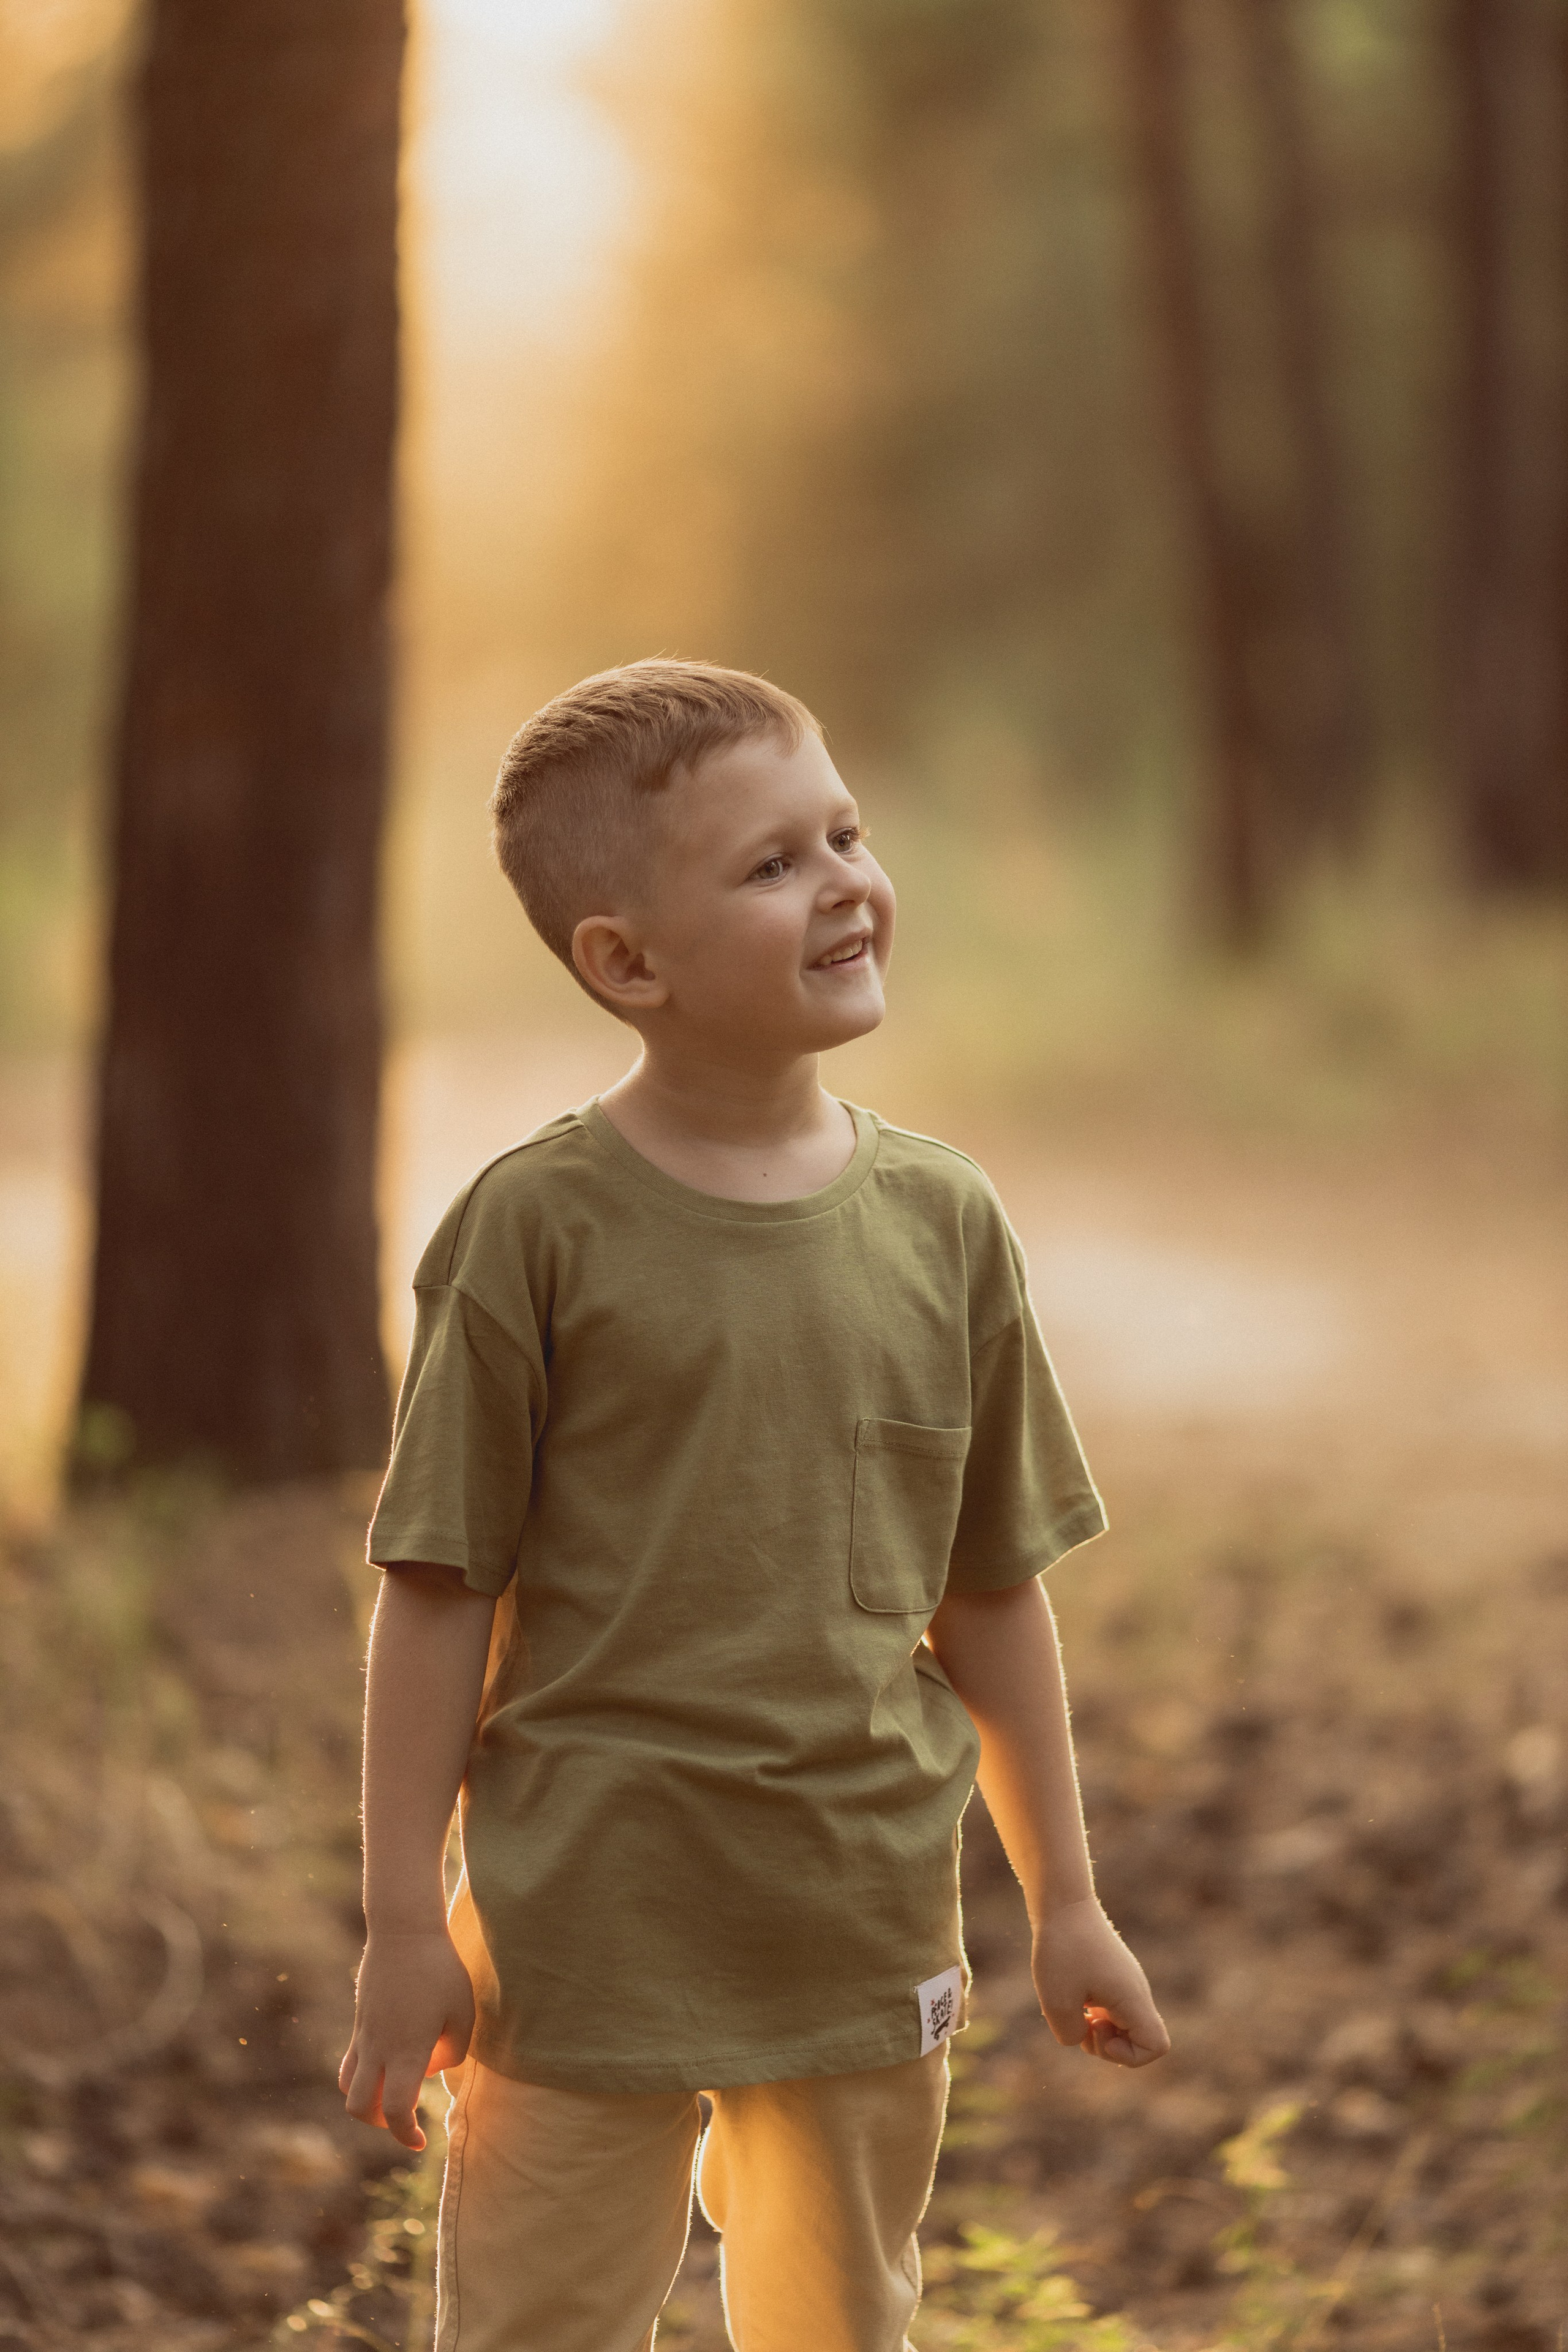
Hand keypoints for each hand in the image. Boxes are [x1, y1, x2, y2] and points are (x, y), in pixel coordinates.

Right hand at [338, 1927, 476, 2148]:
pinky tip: (391, 2059)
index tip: (420, 2141)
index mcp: (406, 2050)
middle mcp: (378, 2048)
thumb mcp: (463, 2013)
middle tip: (406, 2115)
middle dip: (379, 2124)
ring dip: (365, 2101)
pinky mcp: (359, 2021)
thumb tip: (429, 2070)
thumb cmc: (441, 1970)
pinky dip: (364, 2074)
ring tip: (393, 2091)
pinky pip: (350, 2060)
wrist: (403, 1931)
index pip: (395, 2109)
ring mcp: (364, 2034)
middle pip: (358, 2107)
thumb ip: (452, 2053)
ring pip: (346, 2086)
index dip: (404, 2134)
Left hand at [1031, 1896, 1169, 2068]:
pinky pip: (1110, 2009)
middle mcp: (1136, 1991)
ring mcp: (1125, 1982)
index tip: (1099, 2031)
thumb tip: (1080, 2036)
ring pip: (1123, 2025)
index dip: (1129, 2056)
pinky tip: (1070, 1995)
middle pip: (1139, 2040)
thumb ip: (1071, 2035)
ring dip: (1097, 2029)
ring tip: (1072, 2008)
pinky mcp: (1111, 1975)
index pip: (1157, 2046)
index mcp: (1133, 1998)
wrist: (1062, 1902)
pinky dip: (1091, 2012)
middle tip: (1082, 2023)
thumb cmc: (1061, 1948)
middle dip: (1107, 2046)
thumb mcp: (1056, 2001)